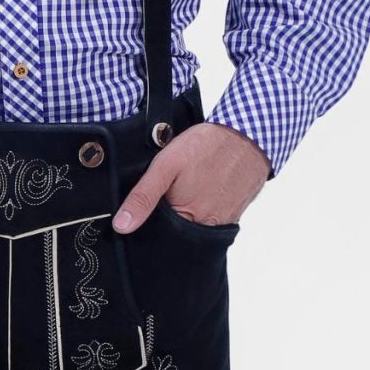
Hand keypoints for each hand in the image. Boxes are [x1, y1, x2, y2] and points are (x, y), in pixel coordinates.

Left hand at [110, 122, 268, 233]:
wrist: (248, 135)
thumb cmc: (206, 146)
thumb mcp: (165, 166)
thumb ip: (143, 197)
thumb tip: (122, 225)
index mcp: (187, 217)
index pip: (159, 234)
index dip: (151, 221)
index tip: (154, 202)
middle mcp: (207, 226)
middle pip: (179, 233)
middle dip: (171, 217)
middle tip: (177, 188)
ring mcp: (223, 221)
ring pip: (197, 226)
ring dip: (190, 211)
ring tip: (192, 186)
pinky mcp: (235, 213)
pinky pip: (214, 219)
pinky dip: (206, 207)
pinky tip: (206, 188)